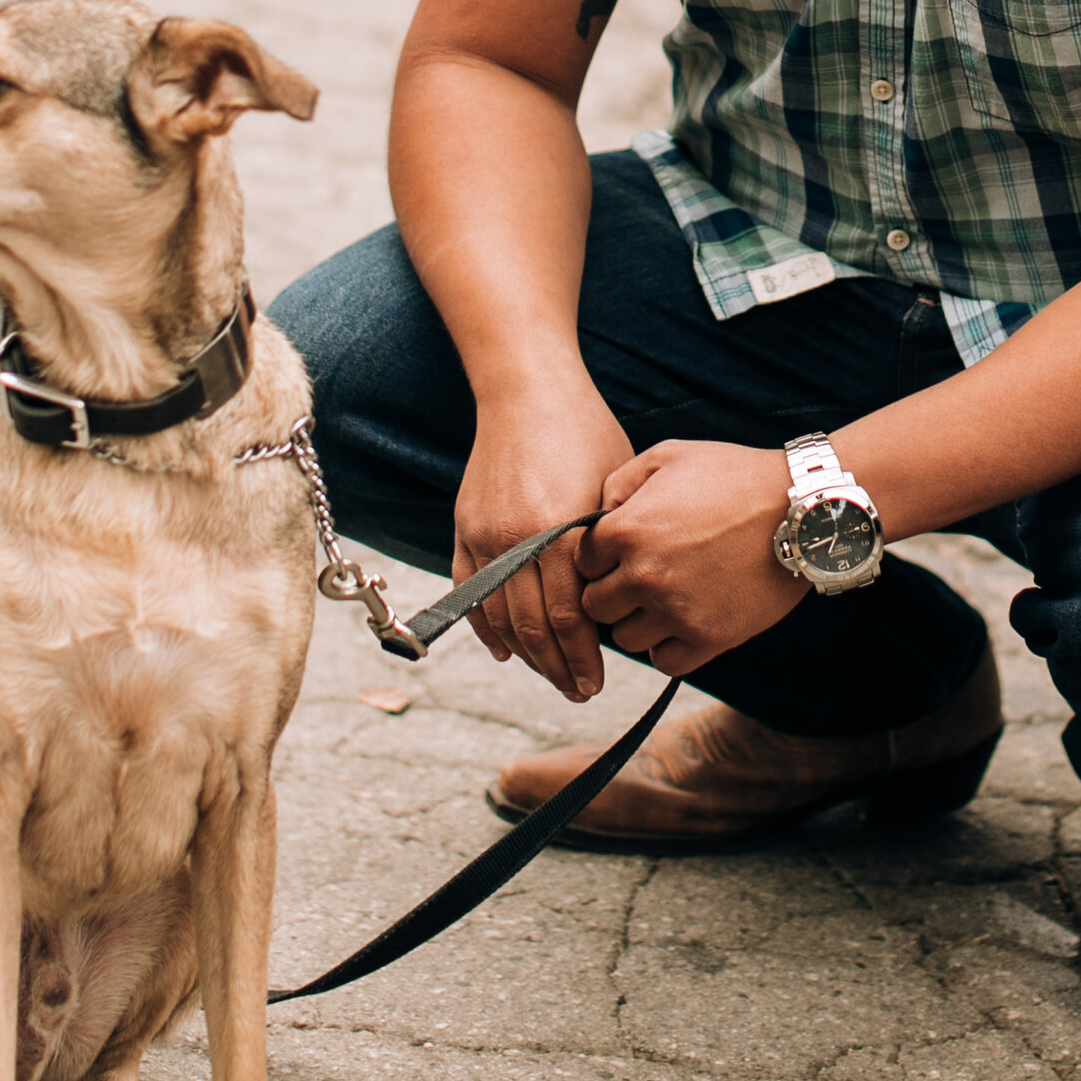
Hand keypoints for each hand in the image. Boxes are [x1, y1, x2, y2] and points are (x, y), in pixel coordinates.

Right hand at [453, 377, 634, 702]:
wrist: (527, 390)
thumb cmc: (585, 432)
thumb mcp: (612, 486)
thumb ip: (607, 547)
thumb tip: (616, 602)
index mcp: (558, 530)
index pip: (568, 618)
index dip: (583, 657)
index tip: (597, 682)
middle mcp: (515, 538)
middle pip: (532, 628)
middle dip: (557, 668)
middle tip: (578, 690)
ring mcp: (484, 535)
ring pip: (498, 618)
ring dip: (524, 656)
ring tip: (550, 676)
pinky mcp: (464, 527)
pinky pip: (468, 592)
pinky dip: (484, 627)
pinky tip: (505, 650)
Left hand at [578, 439, 802, 676]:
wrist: (800, 508)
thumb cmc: (733, 475)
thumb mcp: (669, 456)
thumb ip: (620, 482)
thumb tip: (597, 516)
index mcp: (627, 529)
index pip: (581, 561)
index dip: (600, 554)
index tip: (621, 550)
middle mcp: (645, 574)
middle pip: (595, 605)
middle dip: (611, 590)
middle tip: (639, 577)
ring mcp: (677, 611)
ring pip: (625, 638)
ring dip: (638, 621)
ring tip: (664, 598)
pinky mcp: (709, 638)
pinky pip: (664, 661)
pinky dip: (667, 647)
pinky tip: (682, 621)